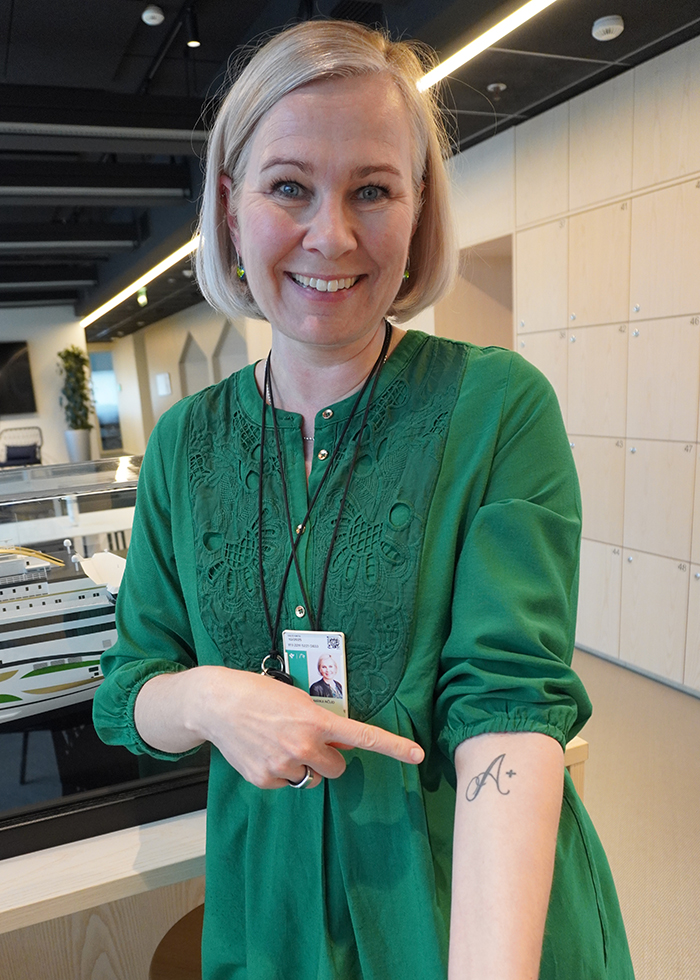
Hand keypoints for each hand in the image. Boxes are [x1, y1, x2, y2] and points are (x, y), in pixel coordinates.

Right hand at [188, 666, 423, 788]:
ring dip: (303, 766)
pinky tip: (263, 752)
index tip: (417, 756)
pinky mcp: (265, 780)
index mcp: (316, 722)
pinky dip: (279, 771)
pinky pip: (285, 783)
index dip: (393, 747)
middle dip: (329, 758)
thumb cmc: (257, 694)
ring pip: (310, 778)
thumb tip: (341, 744)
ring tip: (278, 743)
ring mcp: (283, 767)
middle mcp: (303, 747)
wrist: (216, 703)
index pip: (362, 737)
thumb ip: (322, 723)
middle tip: (309, 742)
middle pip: (336, 768)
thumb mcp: (296, 699)